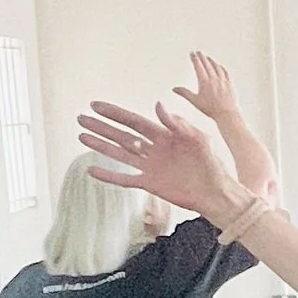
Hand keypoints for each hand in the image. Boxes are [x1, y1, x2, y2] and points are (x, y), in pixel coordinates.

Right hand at [77, 100, 248, 221]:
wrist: (215, 191)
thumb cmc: (211, 163)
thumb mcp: (198, 139)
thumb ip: (177, 123)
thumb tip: (159, 105)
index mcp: (163, 135)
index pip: (133, 121)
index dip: (115, 113)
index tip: (97, 106)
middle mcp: (153, 149)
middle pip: (121, 135)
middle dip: (102, 127)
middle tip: (82, 118)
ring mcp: (149, 167)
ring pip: (120, 154)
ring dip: (101, 145)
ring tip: (82, 136)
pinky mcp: (149, 184)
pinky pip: (124, 179)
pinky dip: (108, 176)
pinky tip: (92, 170)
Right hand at [172, 51, 240, 124]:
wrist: (226, 113)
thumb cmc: (210, 109)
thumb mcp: (195, 101)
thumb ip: (184, 93)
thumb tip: (174, 89)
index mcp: (204, 82)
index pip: (198, 66)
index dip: (195, 59)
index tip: (192, 54)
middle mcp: (214, 79)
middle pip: (207, 64)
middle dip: (202, 57)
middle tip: (198, 52)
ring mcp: (223, 80)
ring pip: (216, 66)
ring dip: (211, 60)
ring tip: (207, 57)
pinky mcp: (229, 83)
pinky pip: (225, 72)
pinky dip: (220, 67)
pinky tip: (219, 65)